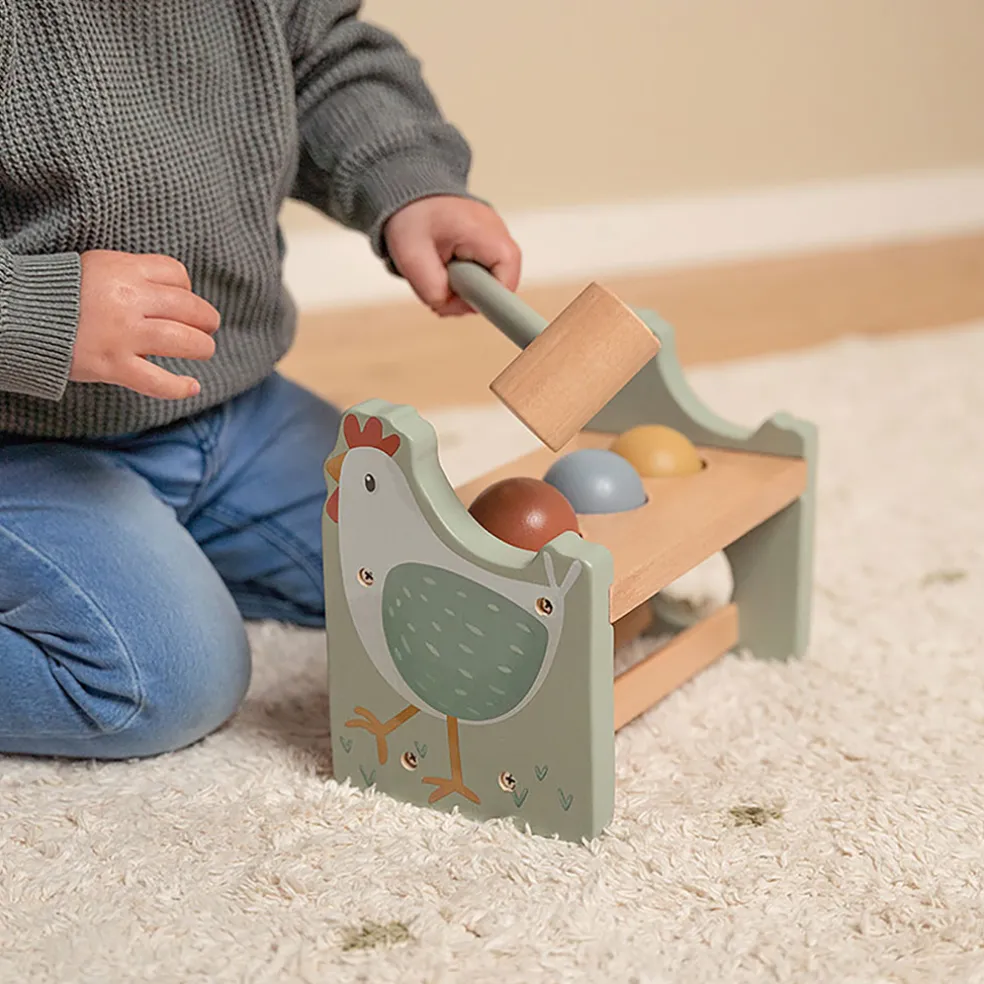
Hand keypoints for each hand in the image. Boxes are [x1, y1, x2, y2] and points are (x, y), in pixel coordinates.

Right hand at [70, 250, 219, 398]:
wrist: (17, 314)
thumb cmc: (59, 292)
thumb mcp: (96, 268)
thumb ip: (132, 276)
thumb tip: (175, 293)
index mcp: (124, 270)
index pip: (178, 276)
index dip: (187, 290)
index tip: (182, 301)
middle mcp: (128, 300)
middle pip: (189, 308)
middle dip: (206, 319)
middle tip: (208, 327)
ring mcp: (123, 335)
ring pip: (183, 341)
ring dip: (202, 347)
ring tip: (203, 350)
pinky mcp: (113, 365)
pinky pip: (158, 382)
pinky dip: (179, 387)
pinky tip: (192, 386)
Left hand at [383, 196, 520, 315]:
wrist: (407, 185)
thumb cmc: (411, 214)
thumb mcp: (412, 256)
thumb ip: (433, 290)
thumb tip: (448, 307)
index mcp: (489, 236)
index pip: (506, 285)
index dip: (483, 302)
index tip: (455, 301)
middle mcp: (500, 236)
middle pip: (498, 287)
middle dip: (467, 296)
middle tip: (436, 284)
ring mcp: (495, 239)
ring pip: (488, 283)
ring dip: (461, 287)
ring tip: (436, 270)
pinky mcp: (486, 244)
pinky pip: (482, 273)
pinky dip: (461, 277)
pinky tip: (443, 265)